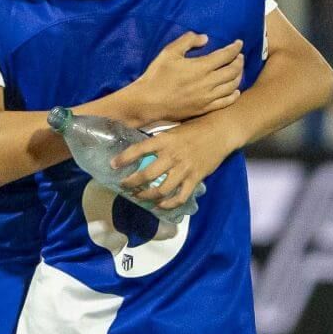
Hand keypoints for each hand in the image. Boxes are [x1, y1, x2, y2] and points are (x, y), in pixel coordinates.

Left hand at [112, 112, 238, 208]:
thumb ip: (158, 141)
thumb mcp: (172, 130)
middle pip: (147, 175)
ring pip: (161, 190)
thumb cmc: (194, 128)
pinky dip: (168, 204)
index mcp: (164, 140)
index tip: (112, 165)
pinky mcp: (195, 178)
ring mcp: (184, 169)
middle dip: (132, 183)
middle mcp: (172, 155)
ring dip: (147, 196)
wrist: (221, 130)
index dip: (123, 159)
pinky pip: (180, 197)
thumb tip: (139, 151)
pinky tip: (160, 205)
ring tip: (139, 196)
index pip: (139, 150)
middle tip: (124, 186)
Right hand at [133, 32, 243, 123]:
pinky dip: (234, 95)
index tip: (239, 43)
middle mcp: (208, 83)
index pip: (226, 55)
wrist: (148, 102)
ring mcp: (207, 98)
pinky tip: (235, 91)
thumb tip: (205, 38)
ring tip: (237, 71)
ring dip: (238, 76)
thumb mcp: (169, 52)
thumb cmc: (157, 75)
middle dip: (239, 61)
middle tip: (239, 56)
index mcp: (200, 67)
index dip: (235, 48)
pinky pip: (225, 102)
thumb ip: (188, 41)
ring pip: (232, 86)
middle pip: (233, 71)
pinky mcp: (204, 109)